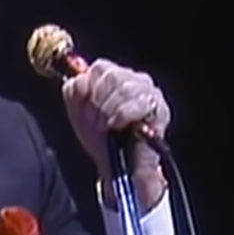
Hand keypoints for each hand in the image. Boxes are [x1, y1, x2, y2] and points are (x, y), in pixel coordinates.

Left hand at [62, 59, 170, 210]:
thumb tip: (81, 79)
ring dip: (110, 110)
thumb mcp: (78, 112)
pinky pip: (139, 103)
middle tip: (97, 122)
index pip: (100, 68)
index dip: (89, 89)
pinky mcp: (160, 109)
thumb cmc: (100, 138)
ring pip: (125, 86)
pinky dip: (123, 115)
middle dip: (99, 102)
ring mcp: (149, 92)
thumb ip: (73, 90)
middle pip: (112, 75)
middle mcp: (134, 79)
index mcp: (114, 77)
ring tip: (107, 126)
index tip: (87, 110)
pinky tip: (119, 126)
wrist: (116, 167)